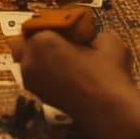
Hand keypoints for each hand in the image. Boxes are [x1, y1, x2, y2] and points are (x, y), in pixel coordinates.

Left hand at [13, 31, 139, 138]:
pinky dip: (47, 76)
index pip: (40, 25)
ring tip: (68, 63)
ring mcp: (30, 82)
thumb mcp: (108, 41)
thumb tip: (91, 38)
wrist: (110, 113)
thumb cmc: (108, 75)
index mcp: (42, 41)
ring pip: (31, 63)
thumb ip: (94, 34)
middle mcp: (29, 61)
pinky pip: (37, 79)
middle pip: (29, 44)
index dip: (56, 28)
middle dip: (43, 43)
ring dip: (44, 60)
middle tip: (65, 45)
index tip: (69, 31)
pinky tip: (68, 78)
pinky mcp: (37, 98)